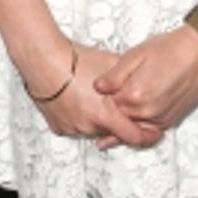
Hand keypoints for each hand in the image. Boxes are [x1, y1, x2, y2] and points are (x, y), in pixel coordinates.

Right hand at [24, 41, 163, 149]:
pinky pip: (75, 126)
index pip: (134, 137)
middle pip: (113, 131)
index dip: (147, 136)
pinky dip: (81, 118)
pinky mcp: (58, 126)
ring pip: (94, 129)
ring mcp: (72, 128)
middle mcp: (89, 125)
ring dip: (98, 119)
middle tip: (117, 104)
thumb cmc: (74, 61)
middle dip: (118, 121)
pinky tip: (78, 100)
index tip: (154, 133)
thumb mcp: (112, 65)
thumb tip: (143, 82)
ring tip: (93, 97)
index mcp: (105, 114)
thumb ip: (129, 79)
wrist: (43, 60)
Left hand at [91, 27, 197, 148]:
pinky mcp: (171, 121)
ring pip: (133, 131)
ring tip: (108, 130)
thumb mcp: (135, 55)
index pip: (107, 106)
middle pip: (118, 122)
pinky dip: (139, 131)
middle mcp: (147, 111)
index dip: (99, 103)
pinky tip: (132, 127)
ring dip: (122, 128)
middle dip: (108, 118)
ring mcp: (160, 118)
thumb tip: (97, 87)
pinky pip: (149, 133)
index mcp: (134, 94)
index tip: (93, 100)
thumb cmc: (170, 50)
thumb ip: (114, 75)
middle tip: (97, 117)